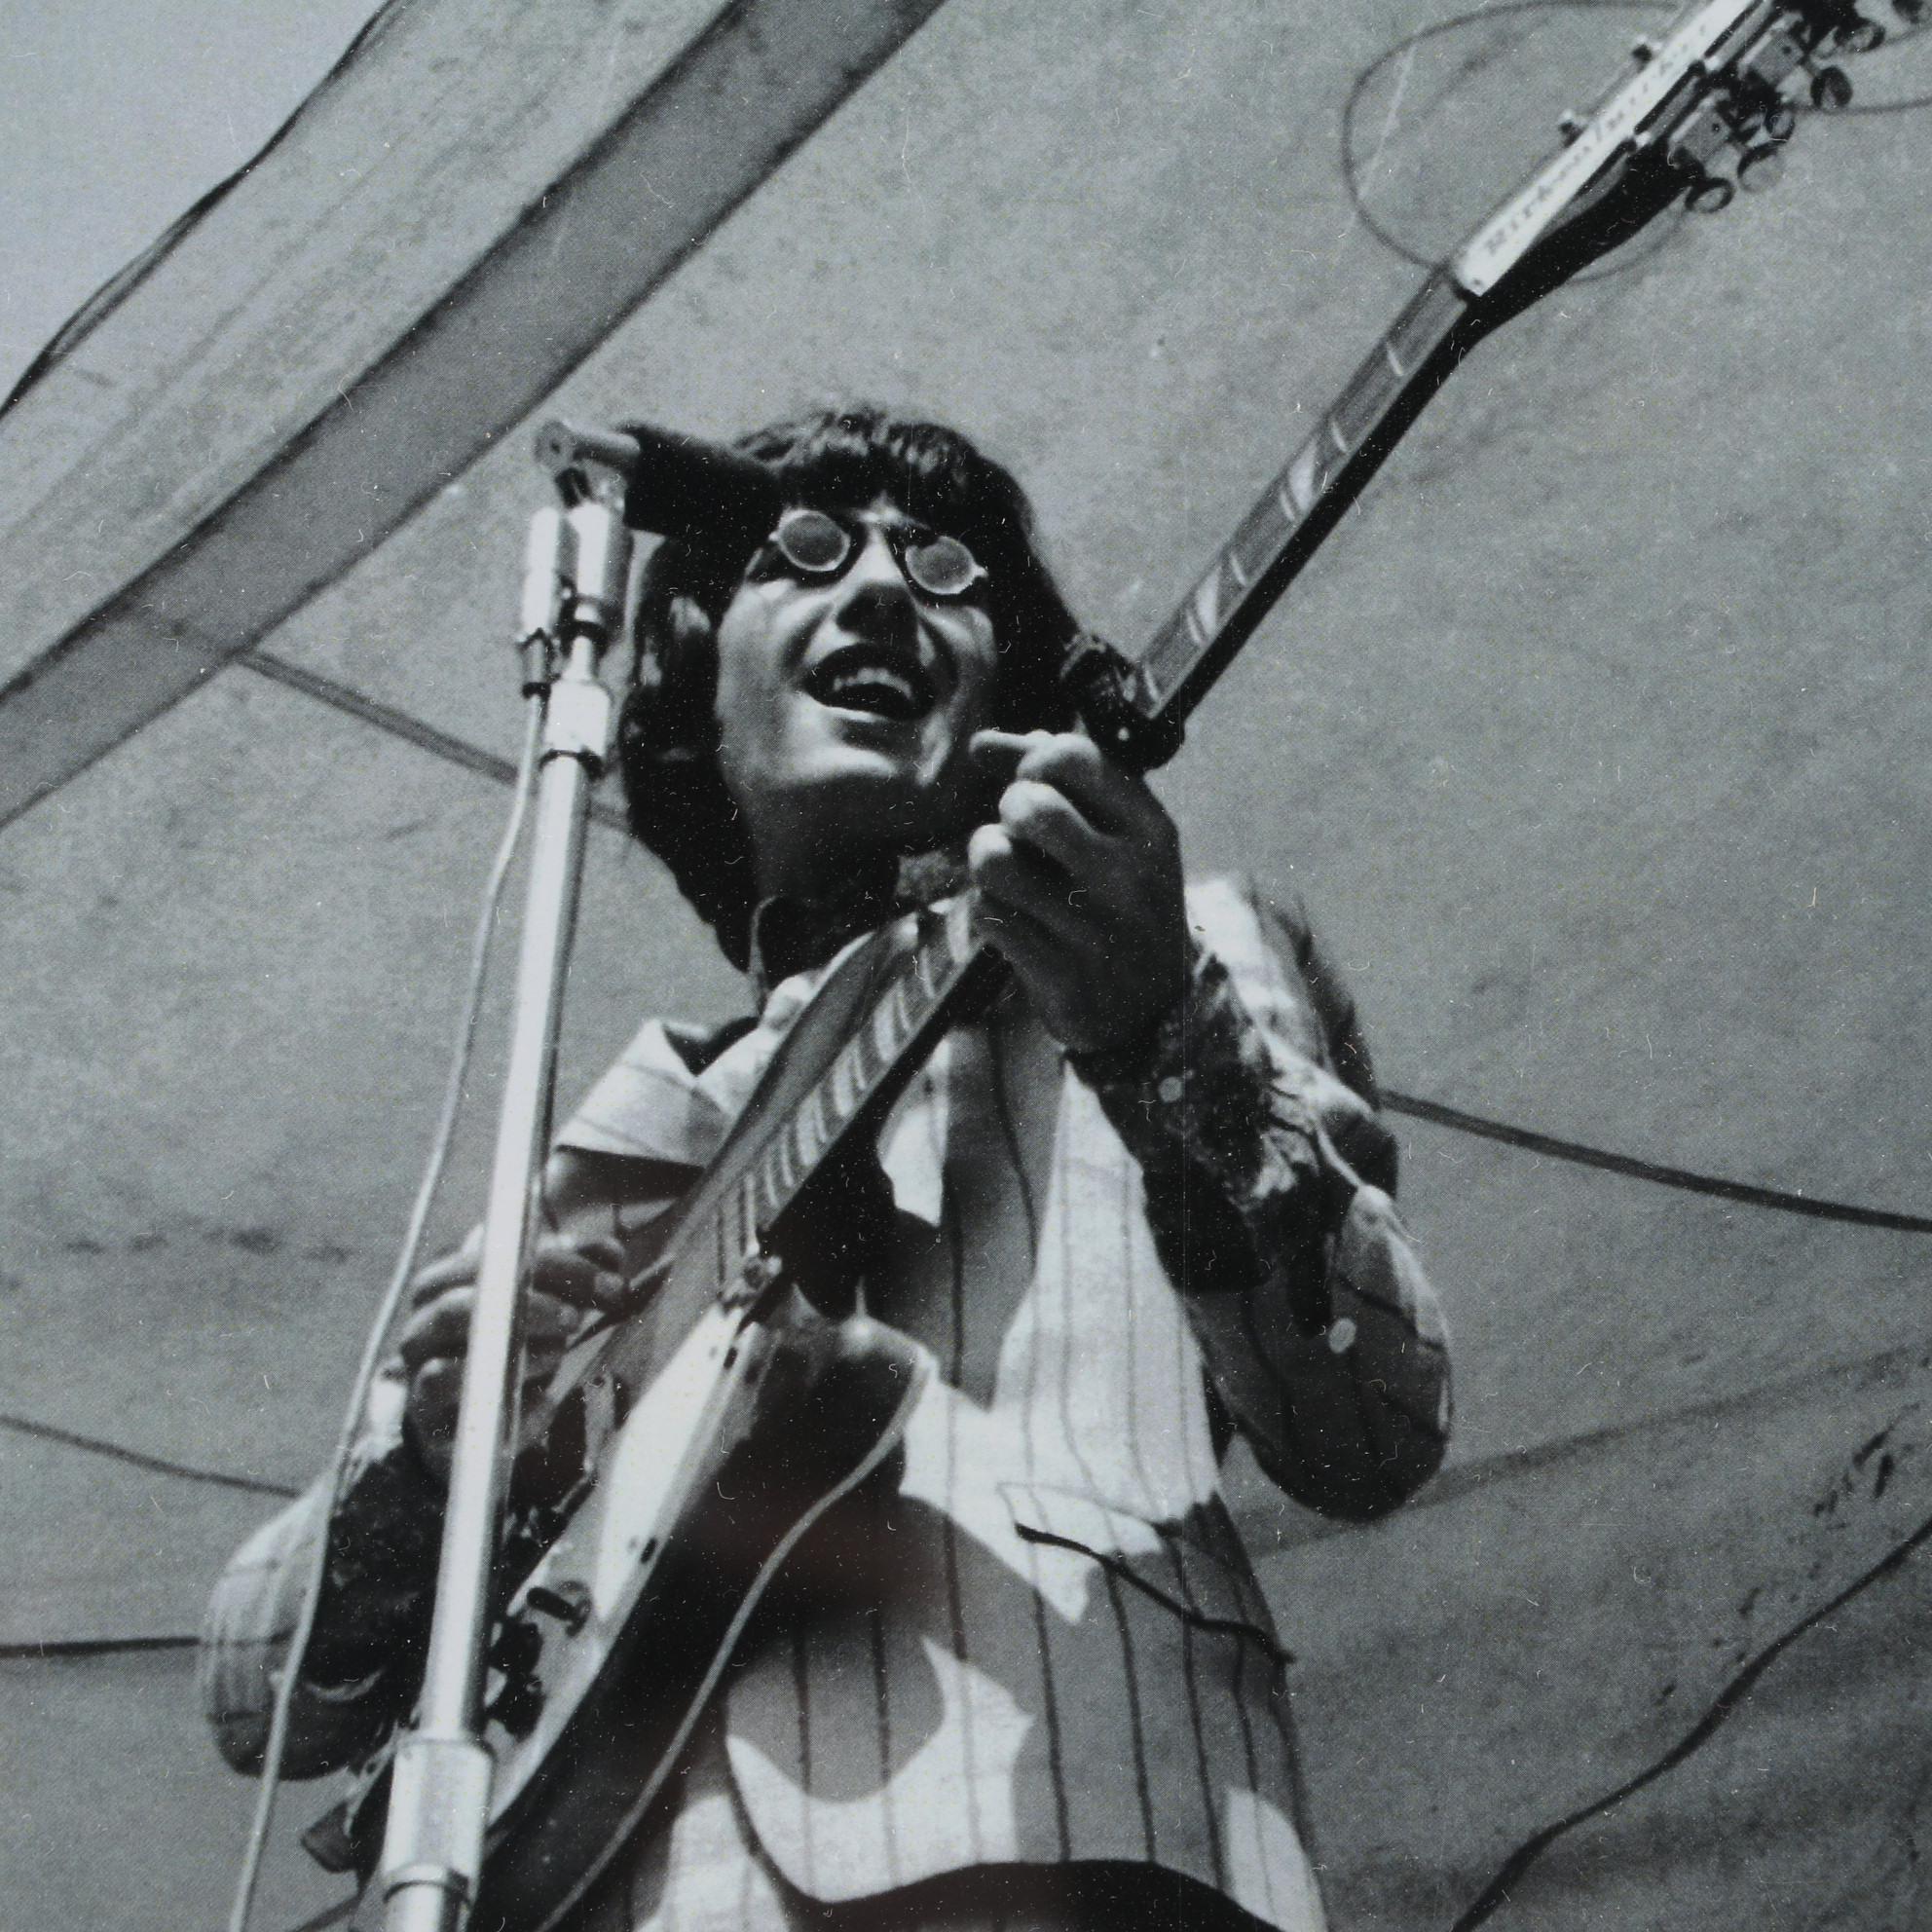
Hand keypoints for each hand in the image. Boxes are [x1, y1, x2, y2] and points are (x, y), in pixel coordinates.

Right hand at [398, 1233, 623, 1482]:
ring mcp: (420, 1385)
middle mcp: (419, 1334)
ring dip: (522, 1357)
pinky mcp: (438, 1434)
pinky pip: (478, 1420)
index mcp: (440, 1286)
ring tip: (559, 1352)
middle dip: (530, 1309)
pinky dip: (520, 1408)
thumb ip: (574, 1270)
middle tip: (576, 1317)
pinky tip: (544, 1398)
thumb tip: (611, 1253)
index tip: (605, 1279)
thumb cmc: (509, 1340)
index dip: (553, 1265)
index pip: (488, 1261)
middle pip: (457, 1309)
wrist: (473, 1412)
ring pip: (453, 1367)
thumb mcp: (541, 1298)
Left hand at [966, 729, 1187, 1057]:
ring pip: (994, 859)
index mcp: (1151, 831)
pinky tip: (1016, 919)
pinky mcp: (1060, 975)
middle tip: (1022, 831)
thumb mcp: (1118, 836)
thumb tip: (981, 743)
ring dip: (988, 859)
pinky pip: (988, 914)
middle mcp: (1129, 877)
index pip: (1072, 755)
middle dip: (1008, 808)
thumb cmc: (1120, 900)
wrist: (1151, 1009)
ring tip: (1010, 873)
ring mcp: (1094, 930)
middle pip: (1028, 804)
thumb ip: (1058, 779)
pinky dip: (989, 910)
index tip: (1035, 783)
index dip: (1033, 759)